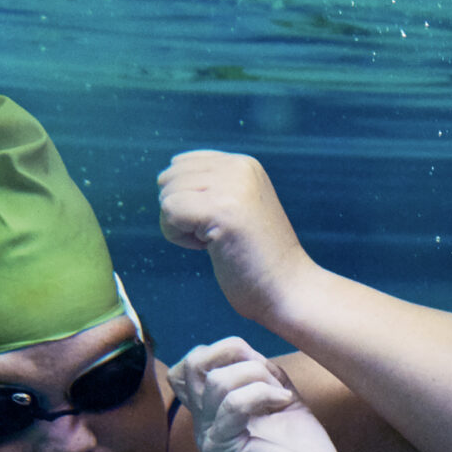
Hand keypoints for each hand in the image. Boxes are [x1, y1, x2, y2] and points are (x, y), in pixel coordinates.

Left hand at [157, 150, 318, 323]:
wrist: (288, 289)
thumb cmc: (257, 258)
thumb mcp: (237, 206)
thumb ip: (209, 187)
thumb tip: (163, 178)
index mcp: (243, 164)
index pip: (183, 163)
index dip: (187, 197)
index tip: (218, 221)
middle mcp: (238, 167)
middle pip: (171, 178)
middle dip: (181, 212)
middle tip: (217, 234)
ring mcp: (231, 187)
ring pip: (167, 196)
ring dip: (181, 228)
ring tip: (216, 241)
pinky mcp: (222, 210)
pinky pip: (170, 213)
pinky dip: (180, 237)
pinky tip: (210, 248)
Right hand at [174, 338, 348, 451]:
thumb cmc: (303, 449)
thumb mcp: (278, 395)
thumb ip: (258, 371)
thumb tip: (245, 351)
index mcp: (211, 412)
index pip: (188, 365)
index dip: (222, 350)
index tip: (261, 367)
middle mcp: (202, 424)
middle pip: (190, 365)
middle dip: (233, 352)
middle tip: (267, 373)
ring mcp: (209, 438)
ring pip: (217, 382)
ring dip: (257, 376)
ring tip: (281, 394)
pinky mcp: (225, 450)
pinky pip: (233, 404)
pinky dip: (263, 393)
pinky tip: (284, 402)